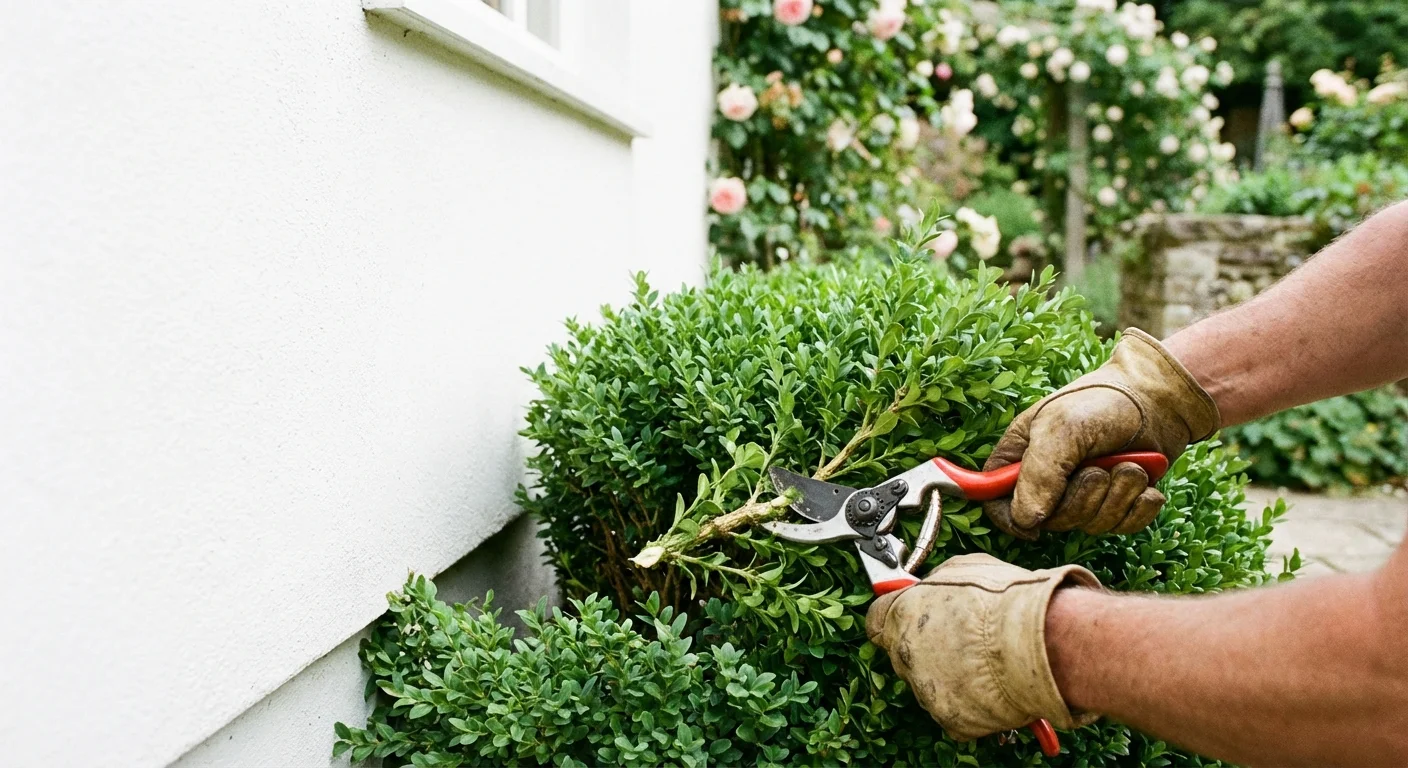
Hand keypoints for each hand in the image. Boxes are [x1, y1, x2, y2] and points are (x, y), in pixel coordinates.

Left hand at [865, 553, 1101, 740]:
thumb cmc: (1006, 600)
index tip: (906, 617)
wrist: (1041, 642)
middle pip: (902, 654)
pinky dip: (970, 704)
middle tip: (960, 640)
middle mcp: (906, 654)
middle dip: (924, 648)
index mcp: (902, 614)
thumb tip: (932, 585)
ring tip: (986, 661)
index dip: (893, 617)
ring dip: (950, 676)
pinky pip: (955, 713)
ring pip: (929, 684)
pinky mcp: (952, 719)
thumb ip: (937, 582)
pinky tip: (993, 685)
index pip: (876, 620)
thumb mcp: (963, 568)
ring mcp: (927, 690)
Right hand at [984, 329, 1219, 539]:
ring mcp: (1084, 494)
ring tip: (1128, 466)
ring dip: (1117, 497)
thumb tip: (1025, 520)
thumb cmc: (1102, 402)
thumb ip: (1038, 474)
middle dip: (1082, 501)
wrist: (1160, 398)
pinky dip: (1139, 506)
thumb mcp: (1061, 429)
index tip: (1034, 525)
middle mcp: (1048, 480)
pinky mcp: (1118, 502)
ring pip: (1090, 525)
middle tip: (1098, 471)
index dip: (1011, 519)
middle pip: (1050, 521)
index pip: (996, 502)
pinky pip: (1124, 526)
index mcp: (1020, 458)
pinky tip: (1145, 483)